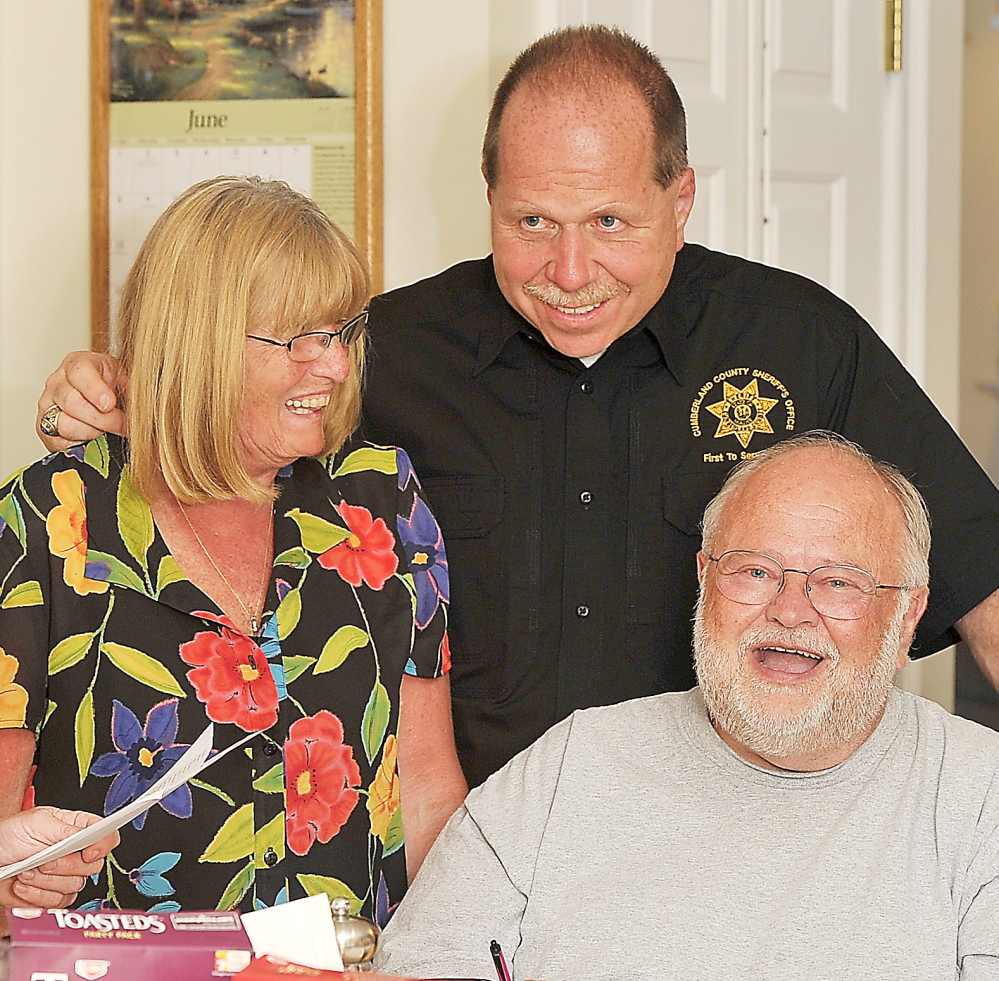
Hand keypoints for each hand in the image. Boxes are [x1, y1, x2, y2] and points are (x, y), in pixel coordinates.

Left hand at [0, 807, 118, 908]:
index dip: (104, 846)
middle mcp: (76, 854)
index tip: (88, 853)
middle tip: (44, 860)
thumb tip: (92, 835)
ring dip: (45, 881)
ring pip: (74, 887)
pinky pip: (56, 903)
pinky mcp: (52, 896)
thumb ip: (68, 829)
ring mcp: (65, 877)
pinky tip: (23, 885)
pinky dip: (36, 896)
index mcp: (78, 830)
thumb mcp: (39, 822)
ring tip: (27, 871)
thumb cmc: (10, 835)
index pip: (107, 837)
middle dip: (65, 866)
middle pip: (93, 867)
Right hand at [36, 351, 127, 451]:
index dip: (95, 390)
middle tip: (120, 425)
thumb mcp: (127, 380)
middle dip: (102, 418)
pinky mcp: (44, 429)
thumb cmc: (116, 390)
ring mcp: (47, 405)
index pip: (79, 372)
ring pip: (65, 424)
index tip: (110, 404)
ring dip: (92, 432)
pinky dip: (79, 444)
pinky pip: (58, 442)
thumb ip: (130, 385)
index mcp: (78, 364)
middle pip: (72, 402)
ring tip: (106, 431)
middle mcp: (57, 382)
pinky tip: (93, 438)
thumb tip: (134, 396)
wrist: (108, 403)